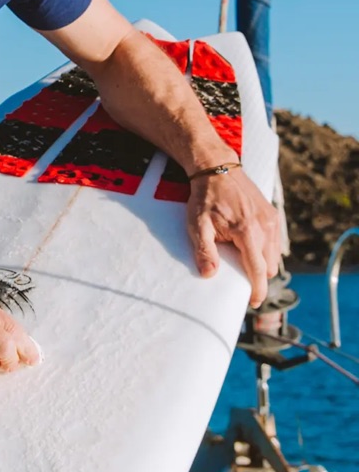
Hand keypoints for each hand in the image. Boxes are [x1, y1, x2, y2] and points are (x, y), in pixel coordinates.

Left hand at [186, 168, 280, 307]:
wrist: (217, 169)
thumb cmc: (205, 198)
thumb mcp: (197, 225)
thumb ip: (204, 251)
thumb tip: (209, 274)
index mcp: (247, 231)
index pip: (258, 269)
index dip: (257, 289)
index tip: (253, 302)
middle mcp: (265, 226)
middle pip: (268, 266)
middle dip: (257, 275)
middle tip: (239, 275)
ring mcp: (271, 220)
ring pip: (274, 256)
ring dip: (262, 262)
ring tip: (242, 258)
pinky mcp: (273, 214)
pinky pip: (275, 242)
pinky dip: (265, 249)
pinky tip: (249, 245)